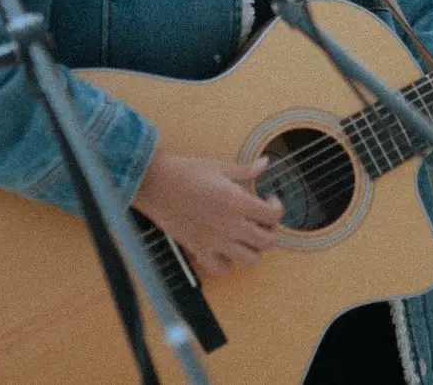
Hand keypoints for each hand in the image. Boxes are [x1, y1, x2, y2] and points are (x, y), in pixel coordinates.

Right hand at [131, 153, 282, 275]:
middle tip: (261, 219)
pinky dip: (228, 262)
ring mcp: (215, 241)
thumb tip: (266, 163)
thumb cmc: (186, 171)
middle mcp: (230, 225)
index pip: (273, 216)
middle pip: (267, 242)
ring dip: (254, 248)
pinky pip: (222, 269)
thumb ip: (246, 170)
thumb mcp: (220, 166)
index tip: (268, 199)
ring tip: (246, 234)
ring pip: (250, 260)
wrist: (155, 184)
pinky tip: (226, 247)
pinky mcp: (199, 250)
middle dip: (271, 230)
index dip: (277, 207)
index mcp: (237, 202)